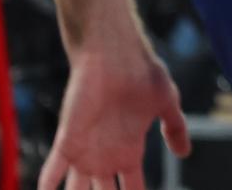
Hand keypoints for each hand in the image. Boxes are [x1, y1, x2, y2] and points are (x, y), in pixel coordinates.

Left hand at [39, 44, 190, 189]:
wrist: (115, 55)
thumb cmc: (142, 74)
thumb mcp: (167, 103)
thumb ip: (175, 129)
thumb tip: (185, 154)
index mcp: (129, 151)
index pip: (132, 188)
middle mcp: (105, 157)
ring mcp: (85, 151)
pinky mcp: (68, 141)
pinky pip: (52, 171)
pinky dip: (46, 186)